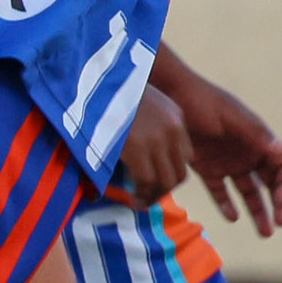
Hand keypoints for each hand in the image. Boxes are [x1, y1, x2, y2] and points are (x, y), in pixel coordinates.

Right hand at [118, 85, 191, 200]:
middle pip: (180, 172)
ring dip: (154, 196)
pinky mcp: (138, 148)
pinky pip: (147, 181)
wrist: (96, 80)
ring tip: (140, 202)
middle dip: (165, 189)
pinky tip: (133, 199)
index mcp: (175, 116)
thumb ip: (149, 125)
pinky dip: (141, 195)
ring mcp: (157, 139)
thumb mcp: (142, 102)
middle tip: (148, 196)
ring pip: (166, 181)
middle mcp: (172, 129)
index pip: (186, 156)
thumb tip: (142, 155)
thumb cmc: (111, 91)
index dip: (171, 171)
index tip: (155, 180)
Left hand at [169, 73, 281, 235]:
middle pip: (270, 183)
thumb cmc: (202, 101)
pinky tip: (232, 217)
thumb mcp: (230, 117)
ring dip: (258, 211)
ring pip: (249, 191)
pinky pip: (221, 191)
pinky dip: (227, 204)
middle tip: (280, 223)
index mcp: (259, 139)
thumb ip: (256, 135)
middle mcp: (248, 153)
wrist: (169, 96)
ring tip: (265, 233)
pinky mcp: (207, 168)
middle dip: (278, 203)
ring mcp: (228, 162)